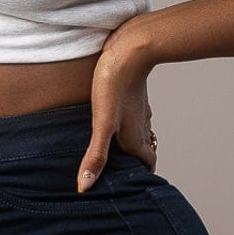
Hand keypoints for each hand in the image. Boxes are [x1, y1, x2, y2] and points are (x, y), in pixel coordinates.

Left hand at [77, 23, 157, 191]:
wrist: (131, 47)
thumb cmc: (115, 84)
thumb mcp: (102, 123)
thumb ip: (96, 156)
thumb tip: (85, 186)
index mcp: (135, 137)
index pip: (147, 163)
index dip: (142, 176)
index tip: (132, 186)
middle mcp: (141, 124)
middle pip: (144, 149)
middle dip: (135, 162)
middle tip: (119, 171)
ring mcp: (139, 108)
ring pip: (141, 131)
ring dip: (131, 142)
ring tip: (114, 151)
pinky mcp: (133, 93)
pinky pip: (134, 113)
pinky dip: (127, 122)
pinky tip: (113, 118)